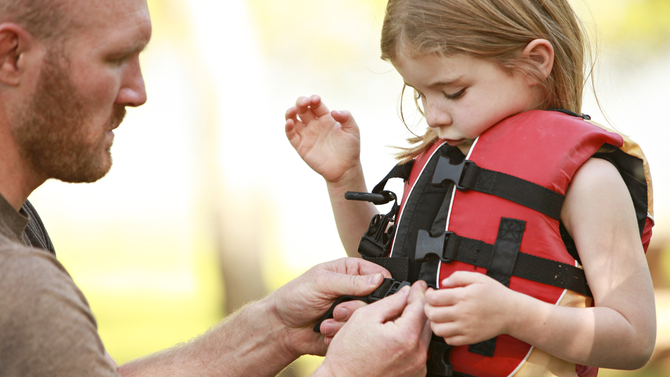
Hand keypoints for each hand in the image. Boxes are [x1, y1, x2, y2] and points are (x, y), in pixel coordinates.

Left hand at [268, 257, 391, 357]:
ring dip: (344, 322)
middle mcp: (354, 292)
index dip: (380, 284)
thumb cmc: (296, 297)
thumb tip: (377, 279)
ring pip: (366, 320)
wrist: (282, 327)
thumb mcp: (321, 282)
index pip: (378, 274)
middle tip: (337, 310)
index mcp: (350, 272)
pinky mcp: (348, 330)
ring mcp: (352, 312)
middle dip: (355, 308)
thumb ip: (350, 281)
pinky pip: (355, 335)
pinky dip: (339, 334)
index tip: (372, 293)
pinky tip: (325, 330)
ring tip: (327, 320)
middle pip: (376, 301)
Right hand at [285, 95, 361, 183]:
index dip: (313, 99)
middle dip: (301, 102)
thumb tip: (333, 111)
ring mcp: (307, 135)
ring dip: (290, 112)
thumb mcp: (353, 130)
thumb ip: (346, 117)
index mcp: (326, 118)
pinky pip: (291, 135)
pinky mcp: (301, 146)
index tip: (316, 99)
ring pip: (293, 120)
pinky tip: (290, 122)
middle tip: (305, 102)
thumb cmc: (350, 149)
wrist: (345, 169)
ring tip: (293, 110)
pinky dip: (288, 128)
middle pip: (303, 109)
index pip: (315, 105)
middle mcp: (314, 125)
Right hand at [314, 281, 431, 376]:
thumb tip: (405, 293)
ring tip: (396, 322)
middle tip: (406, 300)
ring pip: (424, 337)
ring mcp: (417, 367)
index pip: (421, 306)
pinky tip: (395, 340)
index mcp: (405, 336)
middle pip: (426, 321)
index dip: (419, 292)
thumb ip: (390, 302)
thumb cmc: (348, 356)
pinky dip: (412, 342)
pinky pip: (419, 352)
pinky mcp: (415, 375)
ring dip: (415, 325)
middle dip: (417, 308)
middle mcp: (416, 354)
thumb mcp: (364, 317)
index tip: (418, 285)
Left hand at [425, 271, 517, 345]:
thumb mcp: (478, 278)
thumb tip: (444, 282)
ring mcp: (465, 328)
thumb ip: (458, 276)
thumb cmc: (496, 295)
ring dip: (434, 322)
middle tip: (431, 304)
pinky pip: (449, 340)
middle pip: (432, 314)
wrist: (511, 312)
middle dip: (427, 308)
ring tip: (438, 316)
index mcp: (463, 297)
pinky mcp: (469, 338)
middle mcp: (462, 313)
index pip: (433, 298)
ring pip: (437, 330)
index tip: (430, 293)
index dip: (427, 295)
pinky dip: (445, 334)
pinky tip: (449, 326)